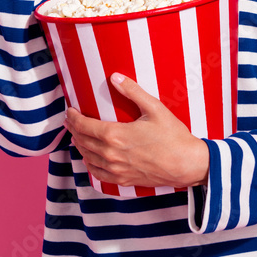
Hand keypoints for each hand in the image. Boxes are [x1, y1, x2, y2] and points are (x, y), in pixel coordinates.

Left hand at [64, 74, 209, 188]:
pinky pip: (98, 174)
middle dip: (73, 129)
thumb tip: (115, 76)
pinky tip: (89, 159)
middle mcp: (111, 154)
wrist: (186, 164)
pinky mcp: (123, 180)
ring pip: (88, 157)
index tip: (70, 111)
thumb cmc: (173, 136)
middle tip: (70, 121)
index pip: (85, 126)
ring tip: (77, 136)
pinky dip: (89, 164)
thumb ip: (132, 91)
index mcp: (116, 135)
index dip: (73, 117)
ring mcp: (116, 169)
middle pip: (83, 141)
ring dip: (79, 145)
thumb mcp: (155, 108)